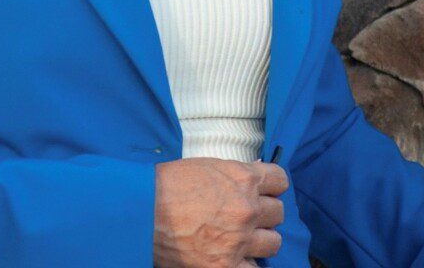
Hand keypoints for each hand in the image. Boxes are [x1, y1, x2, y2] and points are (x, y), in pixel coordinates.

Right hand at [153, 156, 287, 266]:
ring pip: (273, 242)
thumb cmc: (168, 185)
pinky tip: (237, 258)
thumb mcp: (205, 167)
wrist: (143, 211)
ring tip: (242, 238)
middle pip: (278, 212)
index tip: (266, 191)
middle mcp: (247, 208)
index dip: (273, 186)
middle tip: (248, 215)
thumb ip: (234, 174)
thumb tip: (254, 176)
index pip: (280, 181)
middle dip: (265, 213)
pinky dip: (248, 264)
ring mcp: (240, 240)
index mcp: (242, 178)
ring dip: (260, 240)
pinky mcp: (228, 267)